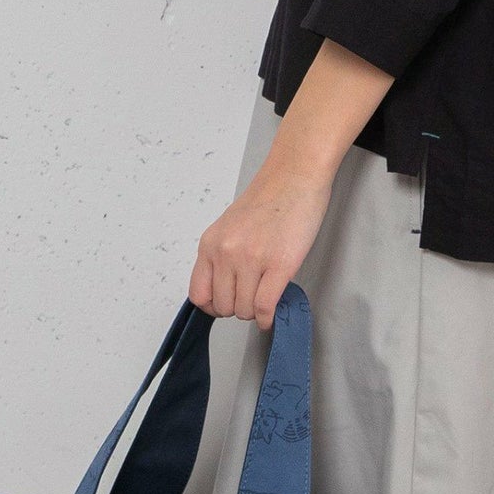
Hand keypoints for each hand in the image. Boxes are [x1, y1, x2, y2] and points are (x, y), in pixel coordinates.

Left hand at [189, 156, 332, 330]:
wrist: (295, 175)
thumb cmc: (269, 198)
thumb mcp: (230, 227)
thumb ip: (223, 256)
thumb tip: (225, 288)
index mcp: (211, 244)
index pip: (198, 295)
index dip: (212, 307)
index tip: (225, 306)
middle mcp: (226, 253)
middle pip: (223, 307)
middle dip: (238, 309)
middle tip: (251, 299)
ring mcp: (251, 260)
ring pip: (245, 311)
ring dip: (256, 312)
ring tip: (265, 298)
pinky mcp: (279, 265)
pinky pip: (265, 307)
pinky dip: (269, 318)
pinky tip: (272, 314)